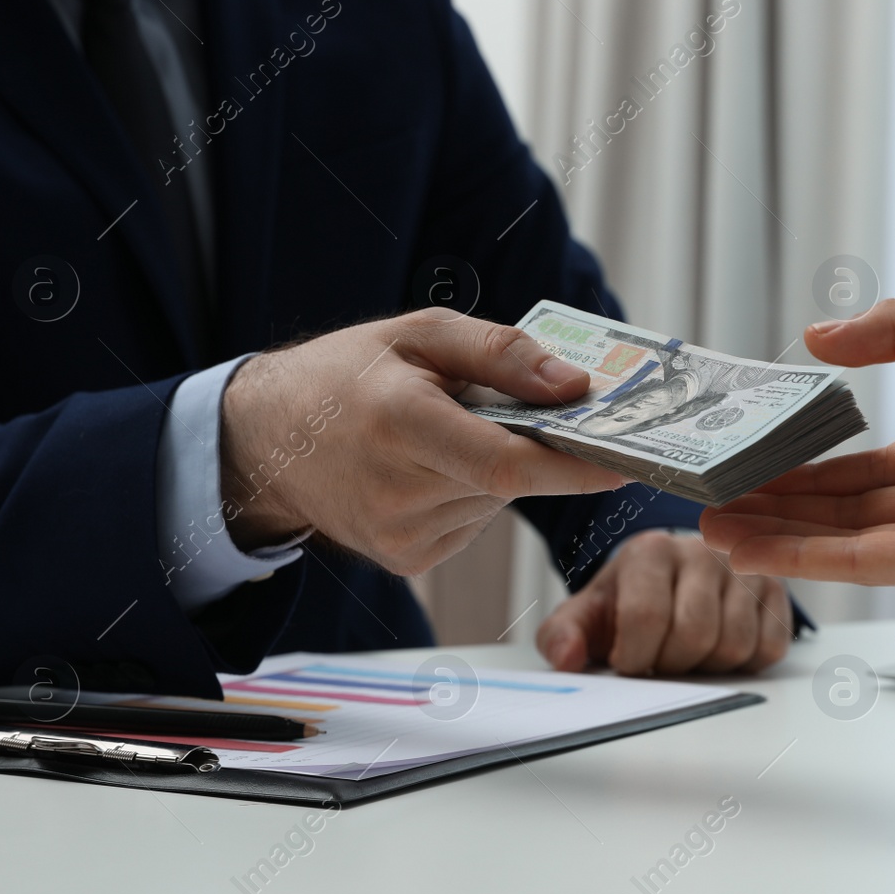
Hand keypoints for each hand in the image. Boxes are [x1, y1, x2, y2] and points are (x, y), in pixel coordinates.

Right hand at [219, 307, 627, 574]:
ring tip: (445, 435)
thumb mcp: (419, 333)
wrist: (269, 439)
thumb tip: (576, 385)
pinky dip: (470, 494)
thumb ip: (501, 353)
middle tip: (522, 410)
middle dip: (534, 446)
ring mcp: (399, 534)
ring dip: (495, 468)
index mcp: (399, 421)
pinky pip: (472, 523)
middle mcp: (396, 489)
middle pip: (509, 478)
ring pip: (494, 500)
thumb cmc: (348, 374)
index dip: (574, 465)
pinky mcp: (405, 560)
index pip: (507, 461)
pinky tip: (430, 470)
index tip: (626, 459)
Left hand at [536, 531, 791, 675]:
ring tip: (685, 652)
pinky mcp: (775, 593)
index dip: (634, 657)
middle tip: (658, 659)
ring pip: (733, 645)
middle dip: (670, 664)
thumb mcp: (587, 614)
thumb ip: (562, 635)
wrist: (667, 580)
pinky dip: (742, 664)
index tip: (626, 662)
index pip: (645, 617)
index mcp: (651, 550)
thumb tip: (566, 659)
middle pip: (694, 635)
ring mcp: (744, 570)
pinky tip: (716, 649)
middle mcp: (703, 551)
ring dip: (705, 666)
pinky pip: (768, 649)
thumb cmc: (628, 600)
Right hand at [700, 300, 894, 586]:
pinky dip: (800, 555)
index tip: (765, 460)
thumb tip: (820, 337)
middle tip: (720, 499)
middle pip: (852, 507)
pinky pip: (863, 560)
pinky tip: (750, 546)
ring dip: (777, 533)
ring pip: (846, 537)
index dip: (819, 466)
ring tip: (713, 526)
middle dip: (783, 505)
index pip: (880, 467)